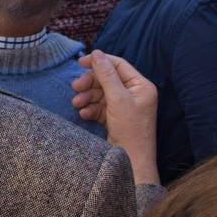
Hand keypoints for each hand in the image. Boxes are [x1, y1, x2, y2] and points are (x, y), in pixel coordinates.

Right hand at [72, 50, 159, 184]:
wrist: (131, 164)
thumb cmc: (130, 130)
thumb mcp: (118, 99)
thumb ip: (106, 75)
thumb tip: (97, 53)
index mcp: (141, 86)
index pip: (118, 65)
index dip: (99, 61)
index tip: (80, 62)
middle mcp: (134, 94)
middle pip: (107, 79)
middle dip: (90, 83)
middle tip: (75, 87)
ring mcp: (124, 107)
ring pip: (100, 94)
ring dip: (87, 97)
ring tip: (77, 104)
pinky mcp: (115, 119)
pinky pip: (100, 108)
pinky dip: (90, 109)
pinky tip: (84, 115)